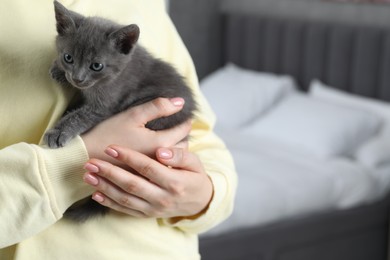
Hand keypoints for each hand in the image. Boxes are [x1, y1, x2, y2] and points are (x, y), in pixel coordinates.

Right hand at [81, 98, 190, 164]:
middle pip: (183, 145)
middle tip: (178, 126)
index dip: (186, 120)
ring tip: (170, 139)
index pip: (184, 130)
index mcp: (160, 143)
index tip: (185, 115)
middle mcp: (160, 160)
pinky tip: (158, 154)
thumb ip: (158, 107)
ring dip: (176, 149)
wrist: (85, 157)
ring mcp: (153, 171)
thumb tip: (181, 101)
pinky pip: (163, 169)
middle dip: (183, 135)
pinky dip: (165, 160)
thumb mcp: (132, 115)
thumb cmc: (108, 133)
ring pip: (174, 159)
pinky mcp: (145, 178)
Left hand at [83, 145, 213, 218]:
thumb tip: (161, 151)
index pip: (148, 168)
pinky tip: (96, 193)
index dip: (129, 157)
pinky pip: (126, 210)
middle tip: (91, 162)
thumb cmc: (195, 176)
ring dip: (105, 187)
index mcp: (175, 183)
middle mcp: (163, 198)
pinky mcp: (147, 215)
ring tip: (88, 175)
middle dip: (109, 172)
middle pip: (132, 184)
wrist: (200, 202)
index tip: (111, 147)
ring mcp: (154, 209)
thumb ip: (179, 155)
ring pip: (125, 199)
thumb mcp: (195, 162)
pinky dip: (110, 203)